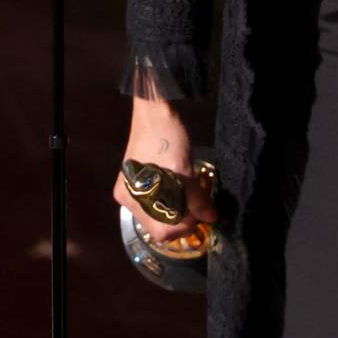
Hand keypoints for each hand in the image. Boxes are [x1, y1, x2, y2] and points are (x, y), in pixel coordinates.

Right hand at [112, 99, 218, 243]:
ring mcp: (130, 189)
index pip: (161, 231)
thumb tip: (211, 218)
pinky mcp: (137, 180)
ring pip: (157, 214)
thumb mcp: (184, 169)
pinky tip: (180, 187)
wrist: (156, 106)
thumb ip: (196, 198)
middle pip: (158, 225)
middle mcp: (126, 198)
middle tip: (198, 206)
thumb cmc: (167, 136)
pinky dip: (170, 199)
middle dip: (181, 219)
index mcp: (131, 198)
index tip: (200, 213)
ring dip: (177, 210)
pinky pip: (155, 201)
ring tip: (191, 195)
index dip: (184, 227)